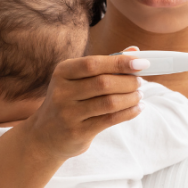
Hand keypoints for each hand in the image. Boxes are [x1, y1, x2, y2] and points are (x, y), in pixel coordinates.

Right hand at [21, 47, 147, 159]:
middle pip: (103, 83)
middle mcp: (62, 92)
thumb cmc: (69, 101)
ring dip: (131, 98)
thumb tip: (135, 51)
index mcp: (63, 72)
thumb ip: (106, 65)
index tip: (142, 62)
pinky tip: (137, 108)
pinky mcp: (77, 131)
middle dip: (128, 81)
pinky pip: (110, 120)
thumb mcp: (79, 80)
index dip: (120, 62)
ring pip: (109, 103)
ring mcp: (68, 113)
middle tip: (140, 81)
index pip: (94, 64)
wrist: (46, 135)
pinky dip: (129, 112)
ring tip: (139, 95)